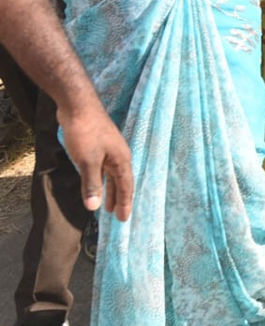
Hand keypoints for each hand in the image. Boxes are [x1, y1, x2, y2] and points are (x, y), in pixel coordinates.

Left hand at [57, 99, 132, 220]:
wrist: (78, 107)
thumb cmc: (85, 133)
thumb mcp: (87, 162)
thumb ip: (91, 184)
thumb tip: (94, 207)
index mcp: (121, 159)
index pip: (126, 186)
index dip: (124, 203)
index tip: (123, 219)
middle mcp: (118, 156)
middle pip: (120, 182)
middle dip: (118, 199)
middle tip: (117, 216)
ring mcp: (108, 150)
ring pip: (110, 175)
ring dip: (108, 190)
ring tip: (105, 206)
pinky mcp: (98, 146)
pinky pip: (102, 169)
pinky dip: (100, 180)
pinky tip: (95, 184)